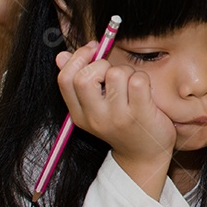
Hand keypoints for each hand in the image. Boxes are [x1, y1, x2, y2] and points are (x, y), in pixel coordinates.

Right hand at [56, 42, 175, 195]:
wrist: (144, 156)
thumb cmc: (121, 126)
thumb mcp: (95, 108)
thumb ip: (78, 83)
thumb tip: (61, 55)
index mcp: (79, 115)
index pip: (65, 80)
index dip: (77, 58)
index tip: (91, 50)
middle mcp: (95, 118)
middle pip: (84, 77)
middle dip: (100, 64)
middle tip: (111, 71)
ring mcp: (117, 117)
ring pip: (115, 74)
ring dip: (126, 71)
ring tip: (130, 84)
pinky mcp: (140, 115)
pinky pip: (138, 81)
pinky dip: (142, 78)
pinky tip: (144, 89)